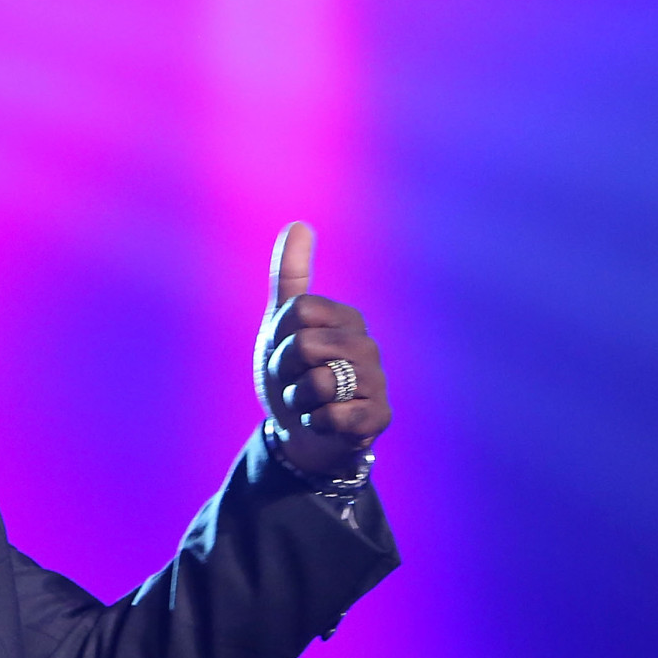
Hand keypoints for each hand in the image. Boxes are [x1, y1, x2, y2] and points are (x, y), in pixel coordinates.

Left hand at [255, 222, 390, 475]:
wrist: (301, 434)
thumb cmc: (293, 376)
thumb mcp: (282, 325)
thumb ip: (291, 277)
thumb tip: (300, 223)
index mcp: (346, 318)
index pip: (298, 311)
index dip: (279, 338)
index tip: (287, 353)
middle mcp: (367, 345)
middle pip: (304, 345)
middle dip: (285, 371)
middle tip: (296, 382)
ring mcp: (377, 382)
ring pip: (318, 382)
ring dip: (298, 399)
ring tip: (310, 403)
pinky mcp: (378, 417)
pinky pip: (334, 415)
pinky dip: (315, 423)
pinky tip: (324, 423)